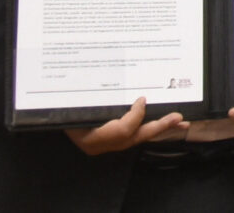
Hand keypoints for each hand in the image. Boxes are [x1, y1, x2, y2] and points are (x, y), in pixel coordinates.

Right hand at [65, 97, 186, 155]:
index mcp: (90, 138)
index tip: (142, 99)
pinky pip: (134, 134)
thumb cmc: (63, 106)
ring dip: (159, 129)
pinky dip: (149, 127)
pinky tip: (165, 123)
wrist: (52, 112)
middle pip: (134, 138)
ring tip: (180, 124)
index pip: (121, 131)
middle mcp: (99, 145)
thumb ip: (95, 99)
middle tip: (178, 118)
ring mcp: (105, 145)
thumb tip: (122, 89)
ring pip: (137, 138)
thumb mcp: (77, 103)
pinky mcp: (110, 140)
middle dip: (158, 128)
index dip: (135, 116)